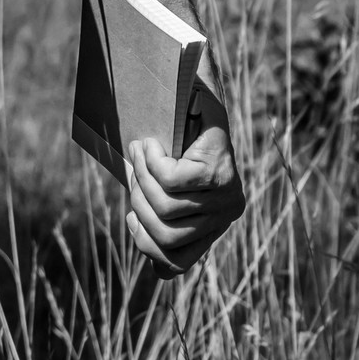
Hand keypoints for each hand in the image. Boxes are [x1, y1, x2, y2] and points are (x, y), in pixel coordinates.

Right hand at [125, 126, 244, 278]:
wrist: (192, 95)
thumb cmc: (174, 141)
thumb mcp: (166, 186)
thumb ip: (162, 216)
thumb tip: (155, 263)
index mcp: (212, 227)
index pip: (177, 264)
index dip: (147, 246)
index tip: (132, 219)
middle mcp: (225, 215)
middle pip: (165, 236)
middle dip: (138, 204)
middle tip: (132, 171)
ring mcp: (226, 194)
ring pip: (165, 207)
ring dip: (140, 176)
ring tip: (138, 153)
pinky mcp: (219, 169)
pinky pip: (171, 179)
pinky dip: (150, 161)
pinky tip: (149, 145)